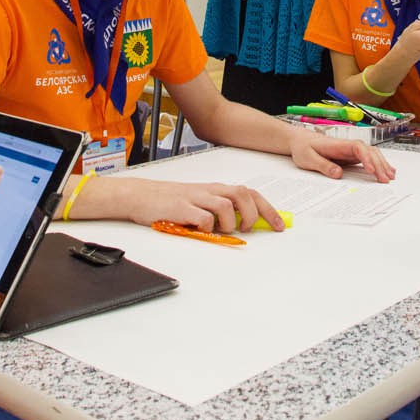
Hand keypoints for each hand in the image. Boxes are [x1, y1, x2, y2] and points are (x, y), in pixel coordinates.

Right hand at [122, 179, 282, 232]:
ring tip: (220, 230)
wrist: (140, 196)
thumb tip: (245, 225)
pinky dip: (207, 227)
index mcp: (216, 189)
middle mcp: (209, 190)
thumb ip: (220, 210)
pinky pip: (203, 218)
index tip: (279, 226)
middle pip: (243, 195)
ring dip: (230, 222)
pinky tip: (200, 229)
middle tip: (246, 229)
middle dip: (253, 214)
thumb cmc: (170, 201)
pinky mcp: (181, 208)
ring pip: (226, 206)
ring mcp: (195, 198)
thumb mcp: (199, 202)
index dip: (268, 210)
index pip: (250, 194)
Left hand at [290, 130, 396, 182]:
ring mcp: (351, 151)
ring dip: (382, 164)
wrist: (300, 141)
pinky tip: (386, 171)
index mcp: (338, 144)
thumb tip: (338, 174)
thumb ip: (323, 165)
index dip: (366, 158)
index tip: (370, 169)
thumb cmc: (304, 147)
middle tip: (384, 179)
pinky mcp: (351, 156)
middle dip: (379, 164)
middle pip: (369, 151)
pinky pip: (368, 158)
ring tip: (390, 177)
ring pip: (371, 154)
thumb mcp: (308, 158)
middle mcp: (347, 146)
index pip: (357, 148)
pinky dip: (379, 164)